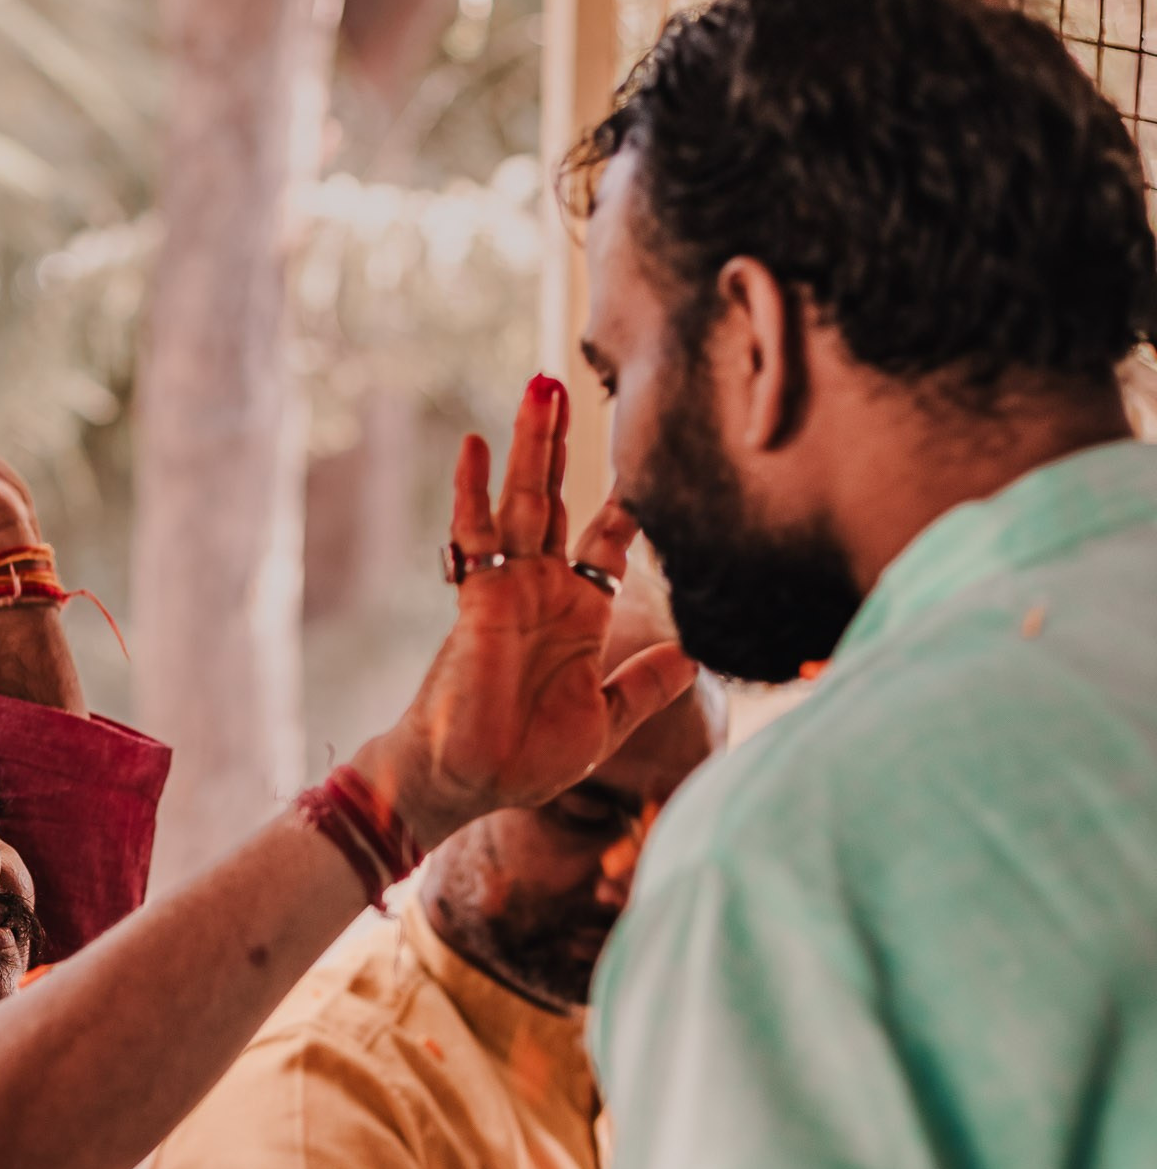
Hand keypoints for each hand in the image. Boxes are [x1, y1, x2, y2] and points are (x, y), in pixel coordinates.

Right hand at [368, 378, 694, 852]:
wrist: (471, 783)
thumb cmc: (528, 759)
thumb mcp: (607, 720)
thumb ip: (646, 685)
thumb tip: (697, 657)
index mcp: (579, 614)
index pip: (609, 543)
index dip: (630, 505)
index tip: (652, 461)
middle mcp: (543, 590)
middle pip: (557, 500)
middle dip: (562, 446)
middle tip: (568, 385)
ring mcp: (510, 588)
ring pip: (523, 501)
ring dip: (530, 445)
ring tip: (540, 386)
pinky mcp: (479, 599)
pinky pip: (476, 536)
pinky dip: (473, 491)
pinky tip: (474, 445)